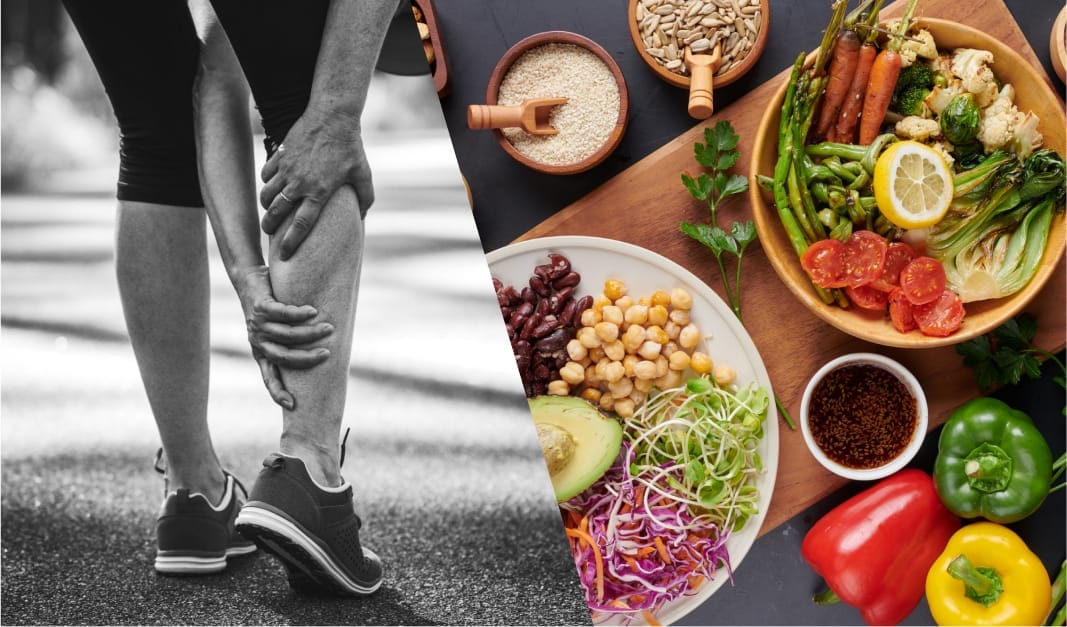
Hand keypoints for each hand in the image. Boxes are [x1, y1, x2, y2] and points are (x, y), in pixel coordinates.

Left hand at [235, 266, 333, 408]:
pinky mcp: (261, 306)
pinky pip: (283, 313)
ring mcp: (258, 324)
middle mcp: (258, 341)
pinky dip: (300, 313)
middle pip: (283, 357)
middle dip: (306, 358)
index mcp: (260, 352)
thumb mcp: (275, 330)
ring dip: (310, 332)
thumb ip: (290, 343)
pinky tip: (313, 311)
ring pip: (286, 334)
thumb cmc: (269, 308)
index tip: (291, 405)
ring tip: (329, 328)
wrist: (247, 279)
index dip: (278, 392)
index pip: (268, 377)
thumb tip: (323, 355)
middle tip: (326, 354)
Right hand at [258, 105, 373, 259]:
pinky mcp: (280, 155)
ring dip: (267, 205)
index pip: (301, 225)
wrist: (333, 116)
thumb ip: (365, 199)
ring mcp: (287, 168)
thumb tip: (361, 217)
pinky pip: (266, 175)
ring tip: (271, 209)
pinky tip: (272, 185)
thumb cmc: (351, 147)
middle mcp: (300, 183)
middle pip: (276, 212)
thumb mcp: (364, 175)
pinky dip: (267, 183)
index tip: (283, 255)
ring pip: (267, 194)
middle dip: (269, 226)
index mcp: (320, 192)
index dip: (290, 242)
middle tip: (269, 232)